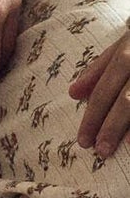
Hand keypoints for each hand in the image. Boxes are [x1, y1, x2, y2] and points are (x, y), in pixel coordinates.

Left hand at [70, 30, 129, 158]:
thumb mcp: (120, 47)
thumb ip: (98, 69)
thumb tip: (72, 93)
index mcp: (125, 54)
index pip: (103, 90)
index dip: (92, 116)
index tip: (82, 140)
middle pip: (125, 101)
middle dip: (109, 127)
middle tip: (97, 151)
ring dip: (129, 129)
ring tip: (116, 149)